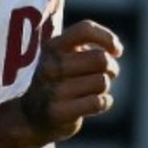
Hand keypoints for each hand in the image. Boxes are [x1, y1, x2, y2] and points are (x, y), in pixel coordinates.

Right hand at [19, 19, 122, 142]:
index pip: (84, 30)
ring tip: (92, 91)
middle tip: (107, 74)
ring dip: (104, 87)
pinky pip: (97, 102)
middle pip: (100, 58)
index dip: (107, 38)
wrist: (30, 117)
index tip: (117, 51)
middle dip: (111, 68)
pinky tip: (95, 103)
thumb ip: (86, 47)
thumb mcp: (64, 57)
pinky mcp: (58, 112)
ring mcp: (52, 90)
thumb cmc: (58, 82)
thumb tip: (115, 50)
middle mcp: (50, 66)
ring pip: (101, 82)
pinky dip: (104, 102)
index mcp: (52, 46)